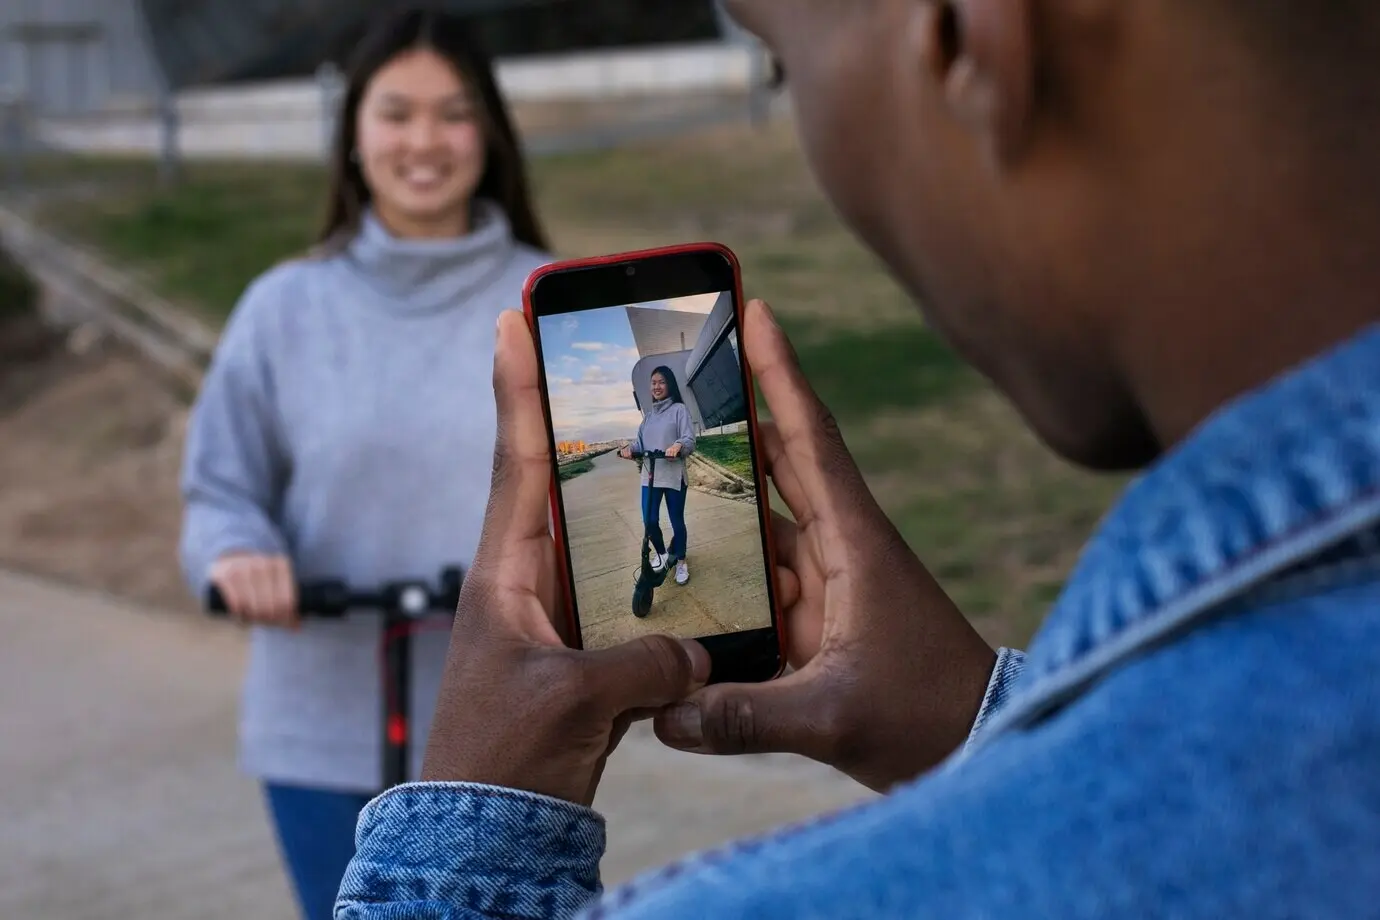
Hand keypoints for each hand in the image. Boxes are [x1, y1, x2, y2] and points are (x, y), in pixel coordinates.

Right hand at [209, 552, 298, 628]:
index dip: (286, 617)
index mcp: (281, 564)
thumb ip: (286, 603)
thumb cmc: (258, 578)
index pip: (287, 600)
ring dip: (254, 617)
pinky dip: (239, 614)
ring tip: (253, 618)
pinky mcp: (225, 575)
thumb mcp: (275, 583)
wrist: (230, 559)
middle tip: (266, 621)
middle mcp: (263, 563)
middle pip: (271, 605)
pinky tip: (240, 615)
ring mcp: (243, 567)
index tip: (282, 622)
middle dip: (269, 618)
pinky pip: (236, 603)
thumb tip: (296, 628)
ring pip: (254, 606)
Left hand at [421, 312, 710, 805]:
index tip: (513, 316)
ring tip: (670, 439)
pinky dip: (657, 570)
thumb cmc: (502, 759)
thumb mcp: (572, 703)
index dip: (518, 387)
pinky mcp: (582, 651)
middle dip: (580, 418)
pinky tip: (696, 554)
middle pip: (558, 479)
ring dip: (628, 494)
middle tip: (608, 357)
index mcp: (505, 574)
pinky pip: (625, 593)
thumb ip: (641, 665)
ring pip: (599, 536)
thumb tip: (696, 650)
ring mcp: (555, 615)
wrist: (490, 829)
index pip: (514, 460)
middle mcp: (527, 582)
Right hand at [653, 300, 997, 792]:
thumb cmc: (927, 718)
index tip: (758, 310)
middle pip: (780, 462)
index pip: (811, 440)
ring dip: (718, 500)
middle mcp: (840, 548)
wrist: (981, 745)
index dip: (782, 374)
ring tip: (654, 468)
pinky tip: (677, 572)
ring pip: (762, 524)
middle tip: (683, 372)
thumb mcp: (834, 719)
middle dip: (734, 415)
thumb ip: (746, 717)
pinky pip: (761, 578)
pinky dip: (724, 569)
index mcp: (854, 543)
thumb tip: (664, 715)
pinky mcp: (820, 617)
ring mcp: (830, 581)